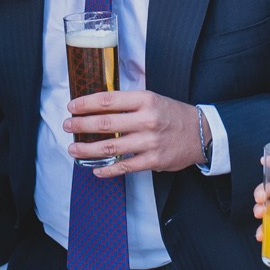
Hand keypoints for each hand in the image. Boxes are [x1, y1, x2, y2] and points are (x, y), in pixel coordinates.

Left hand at [64, 91, 202, 176]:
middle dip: (81, 125)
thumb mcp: (153, 99)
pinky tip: (95, 170)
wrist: (201, 133)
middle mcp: (146, 119)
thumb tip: (97, 106)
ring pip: (110, 146)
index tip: (72, 107)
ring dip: (87, 150)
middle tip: (67, 127)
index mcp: (145, 100)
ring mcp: (150, 141)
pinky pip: (124, 166)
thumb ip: (128, 102)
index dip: (85, 103)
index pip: (107, 100)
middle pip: (105, 122)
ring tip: (73, 150)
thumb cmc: (172, 115)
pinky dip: (107, 170)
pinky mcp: (153, 160)